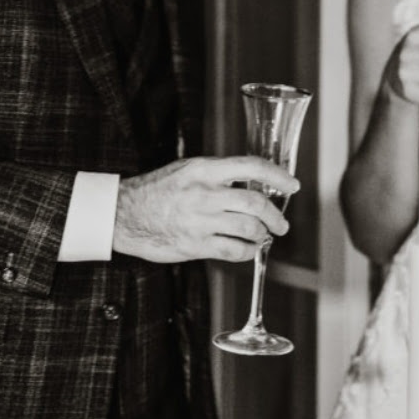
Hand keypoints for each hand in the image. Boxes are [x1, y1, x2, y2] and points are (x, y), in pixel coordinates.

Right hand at [112, 156, 298, 263]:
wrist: (125, 213)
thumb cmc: (158, 189)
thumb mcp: (188, 170)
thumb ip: (218, 174)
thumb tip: (252, 181)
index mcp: (204, 169)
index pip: (251, 167)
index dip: (277, 175)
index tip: (292, 185)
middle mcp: (204, 193)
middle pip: (255, 203)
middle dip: (276, 216)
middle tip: (281, 224)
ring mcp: (200, 221)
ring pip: (249, 228)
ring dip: (263, 235)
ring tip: (263, 237)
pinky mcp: (194, 245)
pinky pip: (233, 251)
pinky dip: (248, 252)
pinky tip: (248, 250)